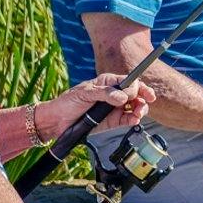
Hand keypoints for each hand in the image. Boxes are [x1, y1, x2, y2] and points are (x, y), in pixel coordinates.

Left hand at [37, 77, 155, 141]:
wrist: (57, 121)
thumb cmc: (68, 102)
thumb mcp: (85, 93)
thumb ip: (105, 94)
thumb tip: (123, 97)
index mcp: (108, 83)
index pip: (128, 81)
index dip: (137, 86)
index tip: (137, 92)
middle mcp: (114, 94)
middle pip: (136, 93)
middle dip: (144, 96)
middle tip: (144, 102)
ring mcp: (115, 108)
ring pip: (135, 106)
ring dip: (141, 109)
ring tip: (138, 113)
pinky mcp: (113, 121)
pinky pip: (128, 119)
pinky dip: (134, 119)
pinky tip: (134, 119)